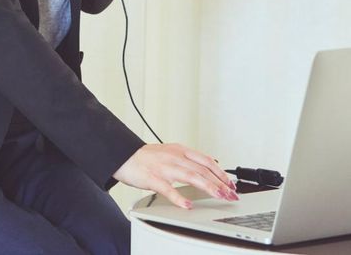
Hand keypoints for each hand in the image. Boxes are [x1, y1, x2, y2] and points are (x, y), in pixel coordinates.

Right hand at [112, 143, 238, 208]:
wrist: (124, 156)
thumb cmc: (147, 157)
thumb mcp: (171, 151)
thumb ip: (189, 158)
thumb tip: (210, 163)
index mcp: (179, 150)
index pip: (206, 160)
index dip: (221, 172)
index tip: (231, 184)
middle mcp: (174, 157)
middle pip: (202, 169)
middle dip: (219, 182)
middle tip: (231, 194)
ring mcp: (163, 167)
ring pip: (190, 176)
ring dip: (208, 187)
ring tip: (219, 196)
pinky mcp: (152, 178)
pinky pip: (168, 189)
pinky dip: (179, 198)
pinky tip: (188, 205)